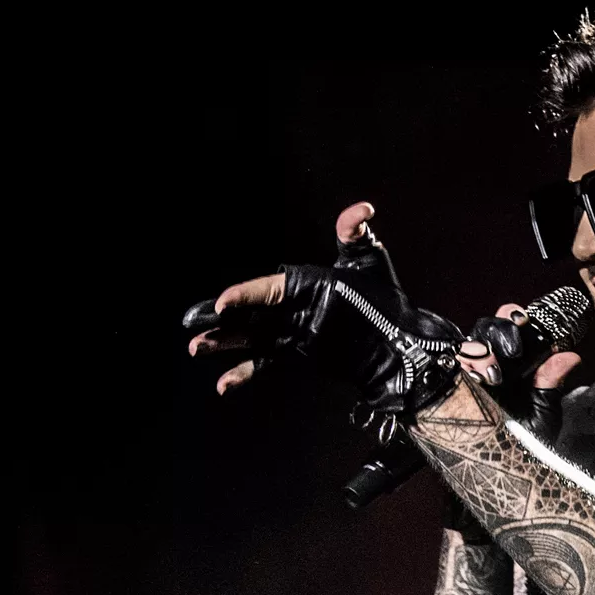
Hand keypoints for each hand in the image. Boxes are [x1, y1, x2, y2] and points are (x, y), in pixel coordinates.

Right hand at [185, 203, 460, 432]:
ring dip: (223, 343)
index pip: (266, 288)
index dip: (244, 295)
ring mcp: (293, 332)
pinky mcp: (297, 355)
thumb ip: (355, 235)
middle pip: (249, 313)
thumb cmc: (388, 302)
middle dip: (222, 319)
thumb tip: (362, 209)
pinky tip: (223, 385)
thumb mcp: (369, 263)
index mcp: (304, 284)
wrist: (400, 345)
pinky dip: (244, 372)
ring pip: (249, 337)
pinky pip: (264, 363)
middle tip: (194, 324)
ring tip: (196, 348)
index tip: (224, 302)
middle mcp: (294, 307)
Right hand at [459, 304, 580, 436]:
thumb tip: (570, 356)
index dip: (514, 317)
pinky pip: (449, 369)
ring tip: (495, 373)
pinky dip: (460, 368)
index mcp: (516, 362)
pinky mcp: (454, 391)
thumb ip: (552, 382)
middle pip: (486, 328)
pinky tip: (475, 379)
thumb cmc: (527, 442)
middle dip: (497, 330)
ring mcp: (470, 376)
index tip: (523, 321)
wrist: (507, 471)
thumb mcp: (544, 412)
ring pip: (467, 345)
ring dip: (480, 351)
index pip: (511, 324)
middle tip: (512, 349)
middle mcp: (492, 364)